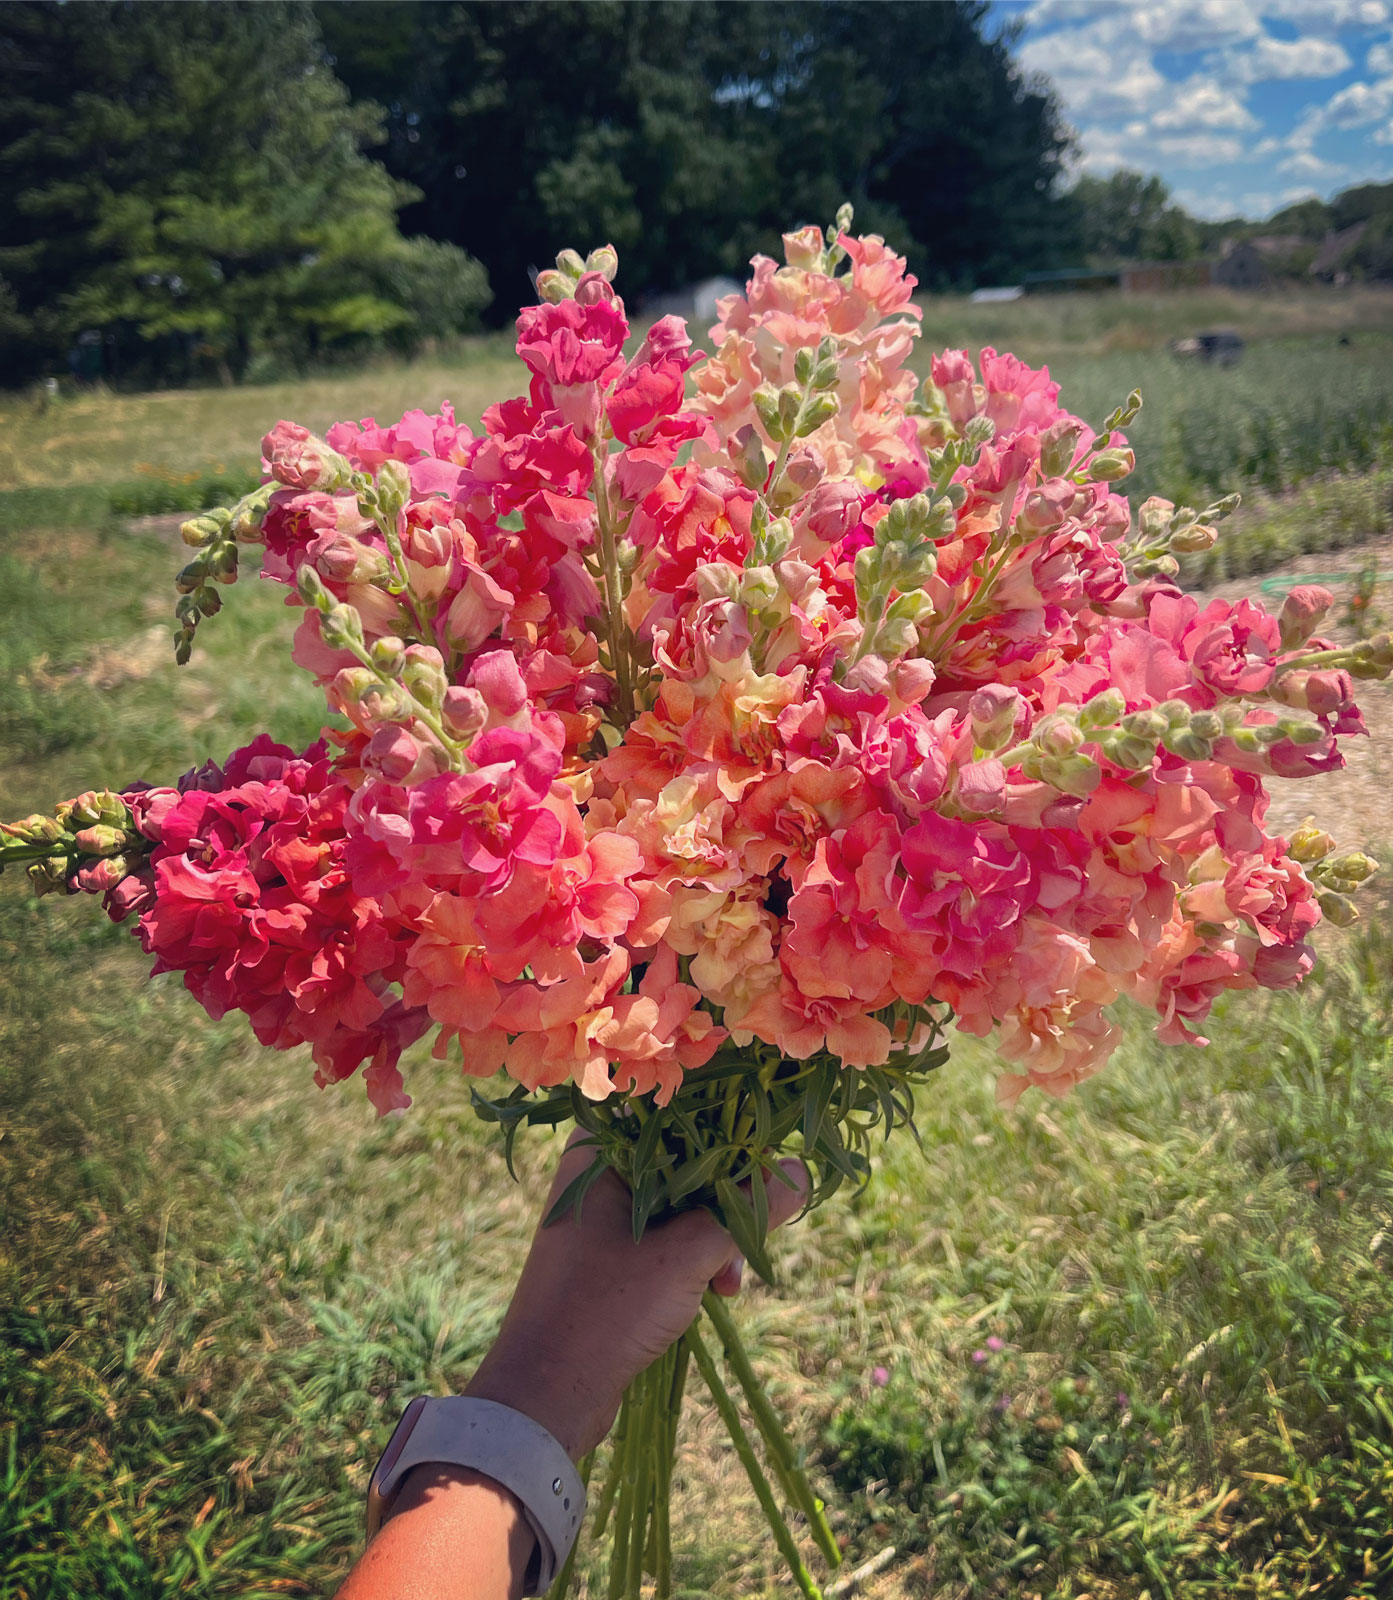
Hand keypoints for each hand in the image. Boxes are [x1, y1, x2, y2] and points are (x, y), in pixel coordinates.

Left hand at [461, 1138, 809, 1460]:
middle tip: (754, 1229)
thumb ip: (748, 1209)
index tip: (768, 1149)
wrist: (546, 1394)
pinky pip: (669, 1238)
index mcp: (598, 1151)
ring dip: (717, 1235)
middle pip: (685, 1159)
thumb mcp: (688, 1254)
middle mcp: (597, 1173)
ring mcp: (603, 1217)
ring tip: (727, 1279)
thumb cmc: (607, 1308)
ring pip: (682, 1203)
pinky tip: (717, 1290)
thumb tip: (802, 1171)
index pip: (675, 1111)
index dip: (726, 1127)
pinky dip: (697, 1257)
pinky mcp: (613, 1257)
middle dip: (728, 1197)